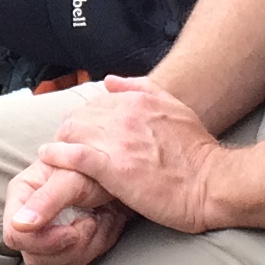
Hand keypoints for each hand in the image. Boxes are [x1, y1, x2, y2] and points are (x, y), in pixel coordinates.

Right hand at [2, 153, 128, 264]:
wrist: (121, 173)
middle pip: (35, 258)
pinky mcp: (68, 245)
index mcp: (22, 196)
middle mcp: (31, 219)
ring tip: (99, 219)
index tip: (71, 232)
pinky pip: (78, 263)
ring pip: (59, 264)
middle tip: (91, 221)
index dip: (42, 241)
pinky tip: (104, 224)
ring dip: (88, 245)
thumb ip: (46, 199)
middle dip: (70, 246)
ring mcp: (49, 235)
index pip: (15, 236)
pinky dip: (98, 246)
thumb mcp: (73, 178)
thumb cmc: (95, 166)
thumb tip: (19, 224)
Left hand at [30, 73, 229, 234]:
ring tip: (55, 155)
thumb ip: (142, 89)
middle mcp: (125, 115)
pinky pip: (73, 156)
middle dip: (70, 131)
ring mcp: (118, 141)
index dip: (85, 119)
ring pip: (72, 133)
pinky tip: (50, 158)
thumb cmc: (198, 152)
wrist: (213, 184)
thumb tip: (111, 81)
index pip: (95, 103)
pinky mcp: (113, 168)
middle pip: (79, 117)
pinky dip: (58, 156)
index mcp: (138, 100)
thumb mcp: (175, 108)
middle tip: (66, 147)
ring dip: (61, 143)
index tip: (83, 134)